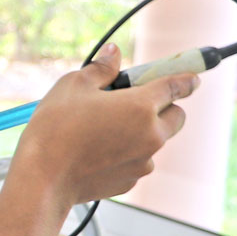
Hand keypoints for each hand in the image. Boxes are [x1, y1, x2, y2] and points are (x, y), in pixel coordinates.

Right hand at [11, 43, 198, 206]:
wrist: (43, 178)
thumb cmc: (56, 128)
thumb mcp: (74, 85)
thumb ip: (102, 68)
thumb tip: (114, 54)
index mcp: (141, 106)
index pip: (176, 86)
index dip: (186, 78)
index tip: (193, 76)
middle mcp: (150, 135)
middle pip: (176, 116)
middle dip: (164, 106)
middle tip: (134, 101)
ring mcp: (142, 162)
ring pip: (156, 140)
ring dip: (143, 131)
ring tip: (106, 128)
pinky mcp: (131, 181)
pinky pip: (138, 160)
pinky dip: (128, 153)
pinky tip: (98, 149)